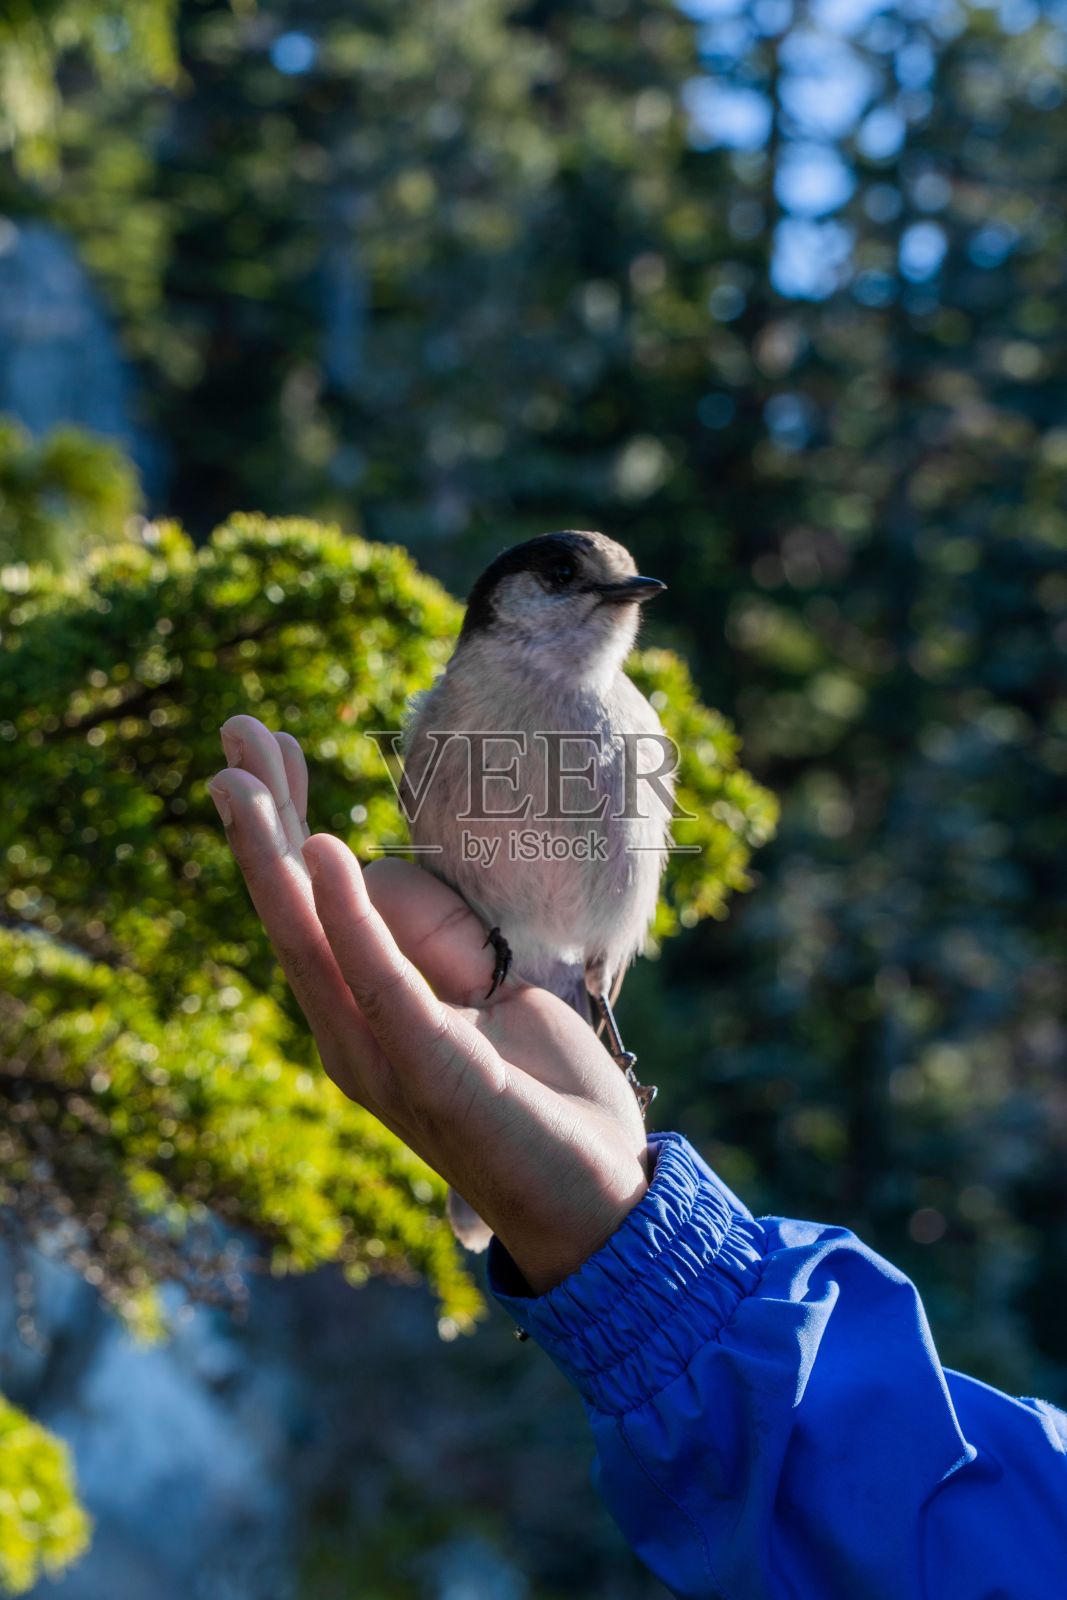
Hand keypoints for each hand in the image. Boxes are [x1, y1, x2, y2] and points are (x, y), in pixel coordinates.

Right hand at [207, 714, 649, 1294]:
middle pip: (289, 909)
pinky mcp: (428, 1072)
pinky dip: (345, 914)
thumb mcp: (494, 1005)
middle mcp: (354, 1033)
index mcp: (367, 1015)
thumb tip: (429, 912)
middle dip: (261, 817)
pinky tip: (322, 851)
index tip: (269, 750)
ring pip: (307, 935)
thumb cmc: (546, 1101)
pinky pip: (378, 979)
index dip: (285, 825)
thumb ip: (448, 962)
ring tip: (242, 775)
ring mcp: (382, 1056)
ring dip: (274, 849)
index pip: (309, 905)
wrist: (598, 1199)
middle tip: (234, 731)